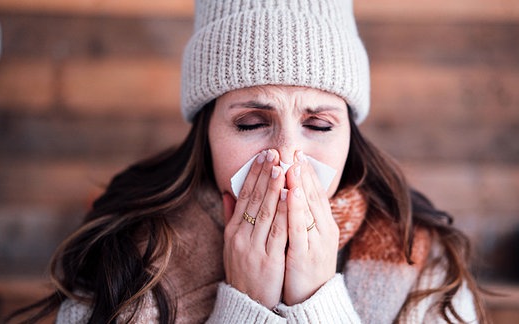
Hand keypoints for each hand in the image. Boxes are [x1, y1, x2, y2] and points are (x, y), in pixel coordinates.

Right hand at [222, 149, 287, 308]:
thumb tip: (229, 192)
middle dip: (265, 175)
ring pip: (266, 213)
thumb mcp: (232, 245)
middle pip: (254, 201)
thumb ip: (232, 217)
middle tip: (274, 153)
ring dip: (274, 188)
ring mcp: (254, 249)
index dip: (253, 175)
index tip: (263, 156)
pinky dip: (284, 212)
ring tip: (282, 167)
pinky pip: (278, 232)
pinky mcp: (269, 260)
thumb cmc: (243, 271)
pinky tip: (289, 196)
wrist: (247, 304)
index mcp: (233, 232)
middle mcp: (241, 238)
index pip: (244, 197)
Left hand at [282, 152, 339, 304]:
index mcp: (325, 226)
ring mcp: (317, 242)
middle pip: (313, 196)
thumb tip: (290, 196)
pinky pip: (299, 228)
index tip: (298, 154)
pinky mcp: (305, 254)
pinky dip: (295, 208)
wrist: (312, 301)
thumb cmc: (304, 269)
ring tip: (292, 164)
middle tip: (295, 150)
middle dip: (303, 172)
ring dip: (300, 184)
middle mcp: (324, 231)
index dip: (308, 174)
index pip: (316, 194)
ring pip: (308, 208)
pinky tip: (290, 192)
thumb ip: (298, 219)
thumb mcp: (306, 241)